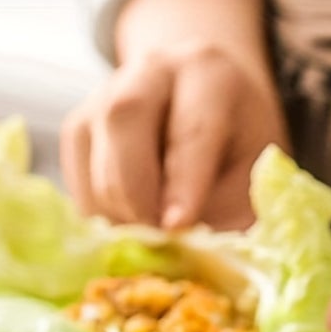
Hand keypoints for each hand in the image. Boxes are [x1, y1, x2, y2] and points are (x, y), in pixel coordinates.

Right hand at [61, 43, 287, 229]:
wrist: (202, 102)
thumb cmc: (234, 149)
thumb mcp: (252, 174)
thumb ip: (229, 211)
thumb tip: (194, 258)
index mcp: (208, 75)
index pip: (190, 128)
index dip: (183, 183)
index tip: (178, 227)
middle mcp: (151, 72)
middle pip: (125, 121)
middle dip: (138, 195)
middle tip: (158, 243)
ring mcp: (104, 96)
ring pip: (94, 156)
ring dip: (118, 214)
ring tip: (149, 243)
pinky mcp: (79, 130)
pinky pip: (78, 183)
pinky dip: (101, 219)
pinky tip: (131, 230)